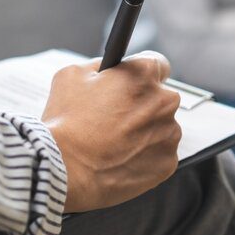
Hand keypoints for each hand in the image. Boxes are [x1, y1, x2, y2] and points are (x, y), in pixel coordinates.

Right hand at [42, 51, 182, 212]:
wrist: (65, 169)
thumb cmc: (67, 122)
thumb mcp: (72, 75)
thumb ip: (100, 66)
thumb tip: (109, 71)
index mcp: (144, 75)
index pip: (158, 65)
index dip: (141, 76)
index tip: (133, 86)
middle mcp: (164, 102)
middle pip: (160, 99)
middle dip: (142, 106)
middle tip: (115, 119)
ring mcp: (169, 134)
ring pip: (161, 129)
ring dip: (145, 133)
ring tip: (115, 143)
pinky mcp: (167, 163)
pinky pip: (160, 155)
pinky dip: (145, 157)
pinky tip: (122, 159)